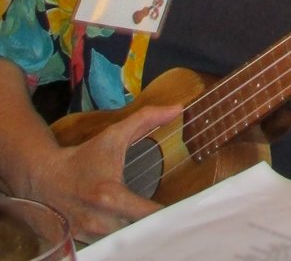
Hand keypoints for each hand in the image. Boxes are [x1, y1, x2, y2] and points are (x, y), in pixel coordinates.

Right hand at [26, 104, 180, 240]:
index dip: (169, 214)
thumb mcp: (114, 136)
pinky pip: (106, 250)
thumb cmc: (83, 157)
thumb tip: (177, 108)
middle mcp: (98, 220)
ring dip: (136, 236)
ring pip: (123, 245)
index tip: (184, 209)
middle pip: (138, 234)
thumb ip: (146, 120)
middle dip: (154, 227)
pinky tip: (128, 235)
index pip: (149, 215)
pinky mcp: (76, 245)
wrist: (41, 178)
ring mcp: (86, 236)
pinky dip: (118, 243)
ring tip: (150, 227)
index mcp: (109, 195)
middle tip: (170, 220)